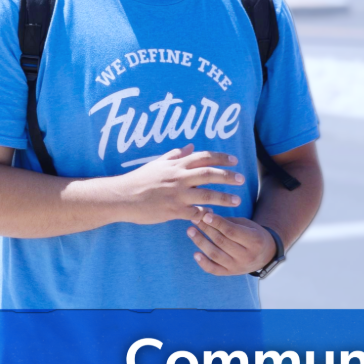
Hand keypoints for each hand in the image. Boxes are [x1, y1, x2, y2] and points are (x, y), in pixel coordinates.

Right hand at [118, 144, 243, 224]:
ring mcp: (177, 194)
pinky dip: (206, 215)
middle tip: (242, 179)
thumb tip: (190, 146)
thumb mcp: (157, 163)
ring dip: (224, 198)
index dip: (221, 158)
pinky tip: (215, 217)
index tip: (234, 160)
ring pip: (207, 195)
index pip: (204, 157)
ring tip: (237, 200)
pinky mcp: (173, 211)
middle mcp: (179, 177)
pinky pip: (195, 213)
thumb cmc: (139, 179)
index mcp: (177, 164)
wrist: (121, 196)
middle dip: (228, 176)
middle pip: (210, 173)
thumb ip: (175, 155)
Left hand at [187, 210, 277, 275]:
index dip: (217, 223)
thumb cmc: (254, 235)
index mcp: (254, 240)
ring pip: (215, 254)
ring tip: (191, 231)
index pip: (232, 231)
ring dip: (200, 242)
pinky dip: (203, 263)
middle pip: (221, 241)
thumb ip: (229, 222)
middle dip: (206, 229)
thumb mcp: (248, 224)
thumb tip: (207, 216)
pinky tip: (195, 254)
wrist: (266, 255)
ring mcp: (238, 266)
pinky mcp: (230, 273)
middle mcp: (246, 255)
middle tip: (195, 219)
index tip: (205, 215)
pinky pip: (214, 270)